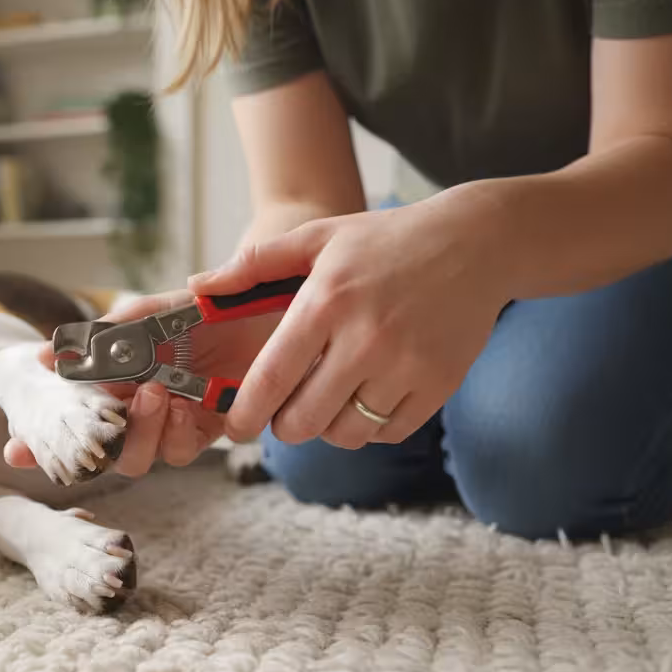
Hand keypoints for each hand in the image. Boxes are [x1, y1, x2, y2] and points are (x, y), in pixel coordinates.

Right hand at [3, 290, 281, 476]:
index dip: (41, 440)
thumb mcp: (151, 312)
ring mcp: (177, 421)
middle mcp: (142, 407)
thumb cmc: (206, 303)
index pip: (72, 417)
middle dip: (102, 439)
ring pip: (143, 457)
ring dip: (143, 434)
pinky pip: (187, 449)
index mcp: (118, 380)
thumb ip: (104, 335)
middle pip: (105, 449)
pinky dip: (179, 434)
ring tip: (157, 397)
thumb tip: (44, 357)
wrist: (269, 300)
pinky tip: (184, 407)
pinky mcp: (215, 428)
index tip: (15, 450)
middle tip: (120, 404)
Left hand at [190, 201, 508, 447]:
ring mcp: (407, 366)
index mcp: (327, 303)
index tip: (235, 428)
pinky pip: (388, 432)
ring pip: (346, 434)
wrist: (475, 243)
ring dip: (328, 427)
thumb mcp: (317, 237)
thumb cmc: (384, 241)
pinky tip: (366, 398)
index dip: (246, 415)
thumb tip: (196, 288)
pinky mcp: (439, 384)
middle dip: (285, 426)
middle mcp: (366, 339)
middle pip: (304, 421)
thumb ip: (253, 265)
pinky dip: (370, 427)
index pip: (272, 379)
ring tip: (328, 400)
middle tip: (285, 412)